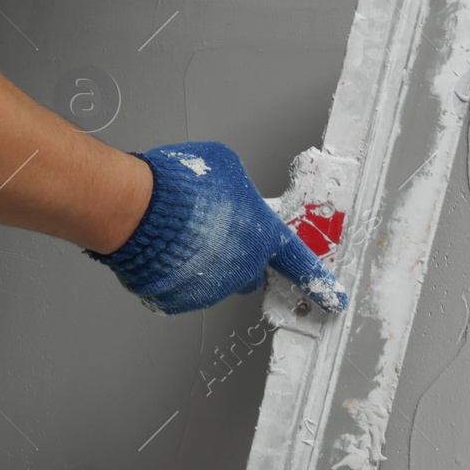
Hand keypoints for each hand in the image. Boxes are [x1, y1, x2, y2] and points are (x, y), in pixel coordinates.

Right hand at [88, 141, 347, 314]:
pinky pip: (183, 288)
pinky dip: (176, 274)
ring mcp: (211, 289)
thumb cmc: (181, 184)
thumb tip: (235, 196)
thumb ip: (241, 191)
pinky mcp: (179, 301)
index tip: (334, 298)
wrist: (135, 207)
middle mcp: (243, 268)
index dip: (319, 282)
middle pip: (251, 271)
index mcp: (263, 237)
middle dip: (240, 258)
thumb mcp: (227, 168)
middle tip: (216, 234)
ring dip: (204, 263)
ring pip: (215, 280)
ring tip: (180, 235)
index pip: (300, 263)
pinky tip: (163, 251)